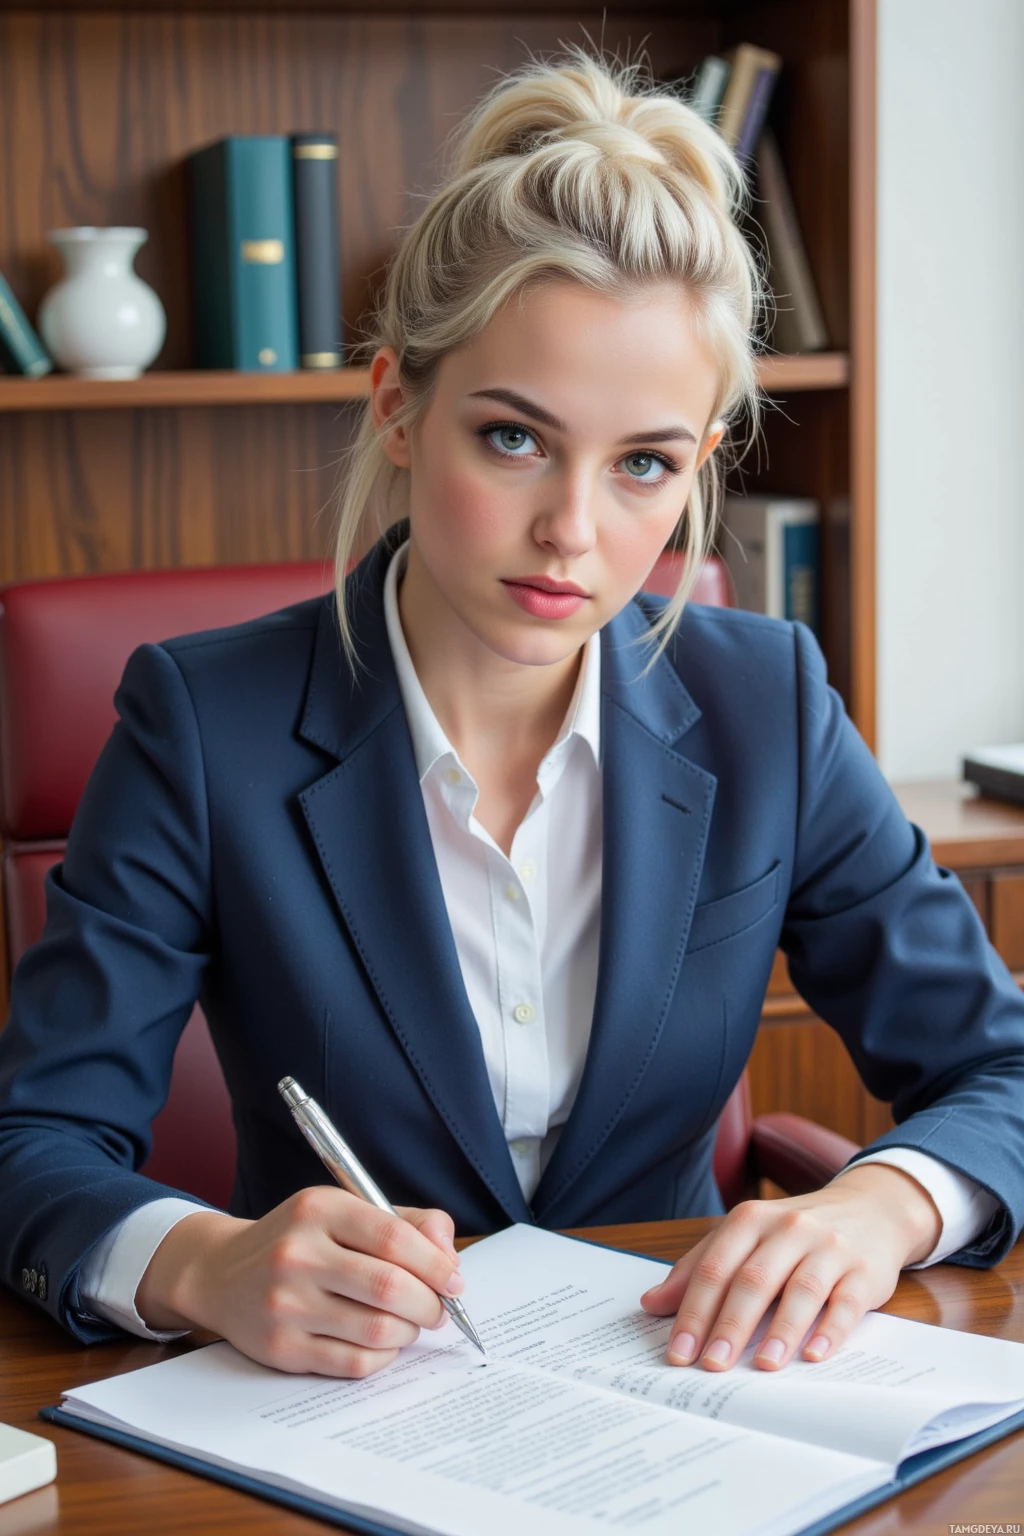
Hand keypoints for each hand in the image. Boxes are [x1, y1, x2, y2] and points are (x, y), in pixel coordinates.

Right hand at [135, 1186, 462, 1377]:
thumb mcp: (345, 1212)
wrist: (220, 1274)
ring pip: (377, 1331)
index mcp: (319, 1209)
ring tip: (408, 1323)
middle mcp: (298, 1254)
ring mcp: (285, 1304)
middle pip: (390, 1288)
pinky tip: (380, 1343)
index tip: (455, 1281)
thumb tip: (451, 1259)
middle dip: (429, 1304)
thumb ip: (407, 1224)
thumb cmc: (300, 1240)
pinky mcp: (280, 1349)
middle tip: (438, 1309)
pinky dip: (382, 1357)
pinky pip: (353, 1364)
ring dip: (408, 1332)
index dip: (437, 1264)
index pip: (395, 1238)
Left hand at [639, 1164, 941, 1372]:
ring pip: (801, 1289)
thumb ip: (699, 1269)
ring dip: (780, 1330)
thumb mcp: (744, 1240)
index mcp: (750, 1220)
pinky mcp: (863, 1270)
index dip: (693, 1311)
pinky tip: (815, 1355)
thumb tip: (650, 1304)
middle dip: (730, 1325)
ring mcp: (828, 1247)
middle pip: (753, 1279)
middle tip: (712, 1366)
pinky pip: (846, 1301)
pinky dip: (830, 1329)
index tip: (679, 1351)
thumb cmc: (794, 1234)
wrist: (869, 1209)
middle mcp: (788, 1228)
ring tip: (763, 1365)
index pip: (715, 1268)